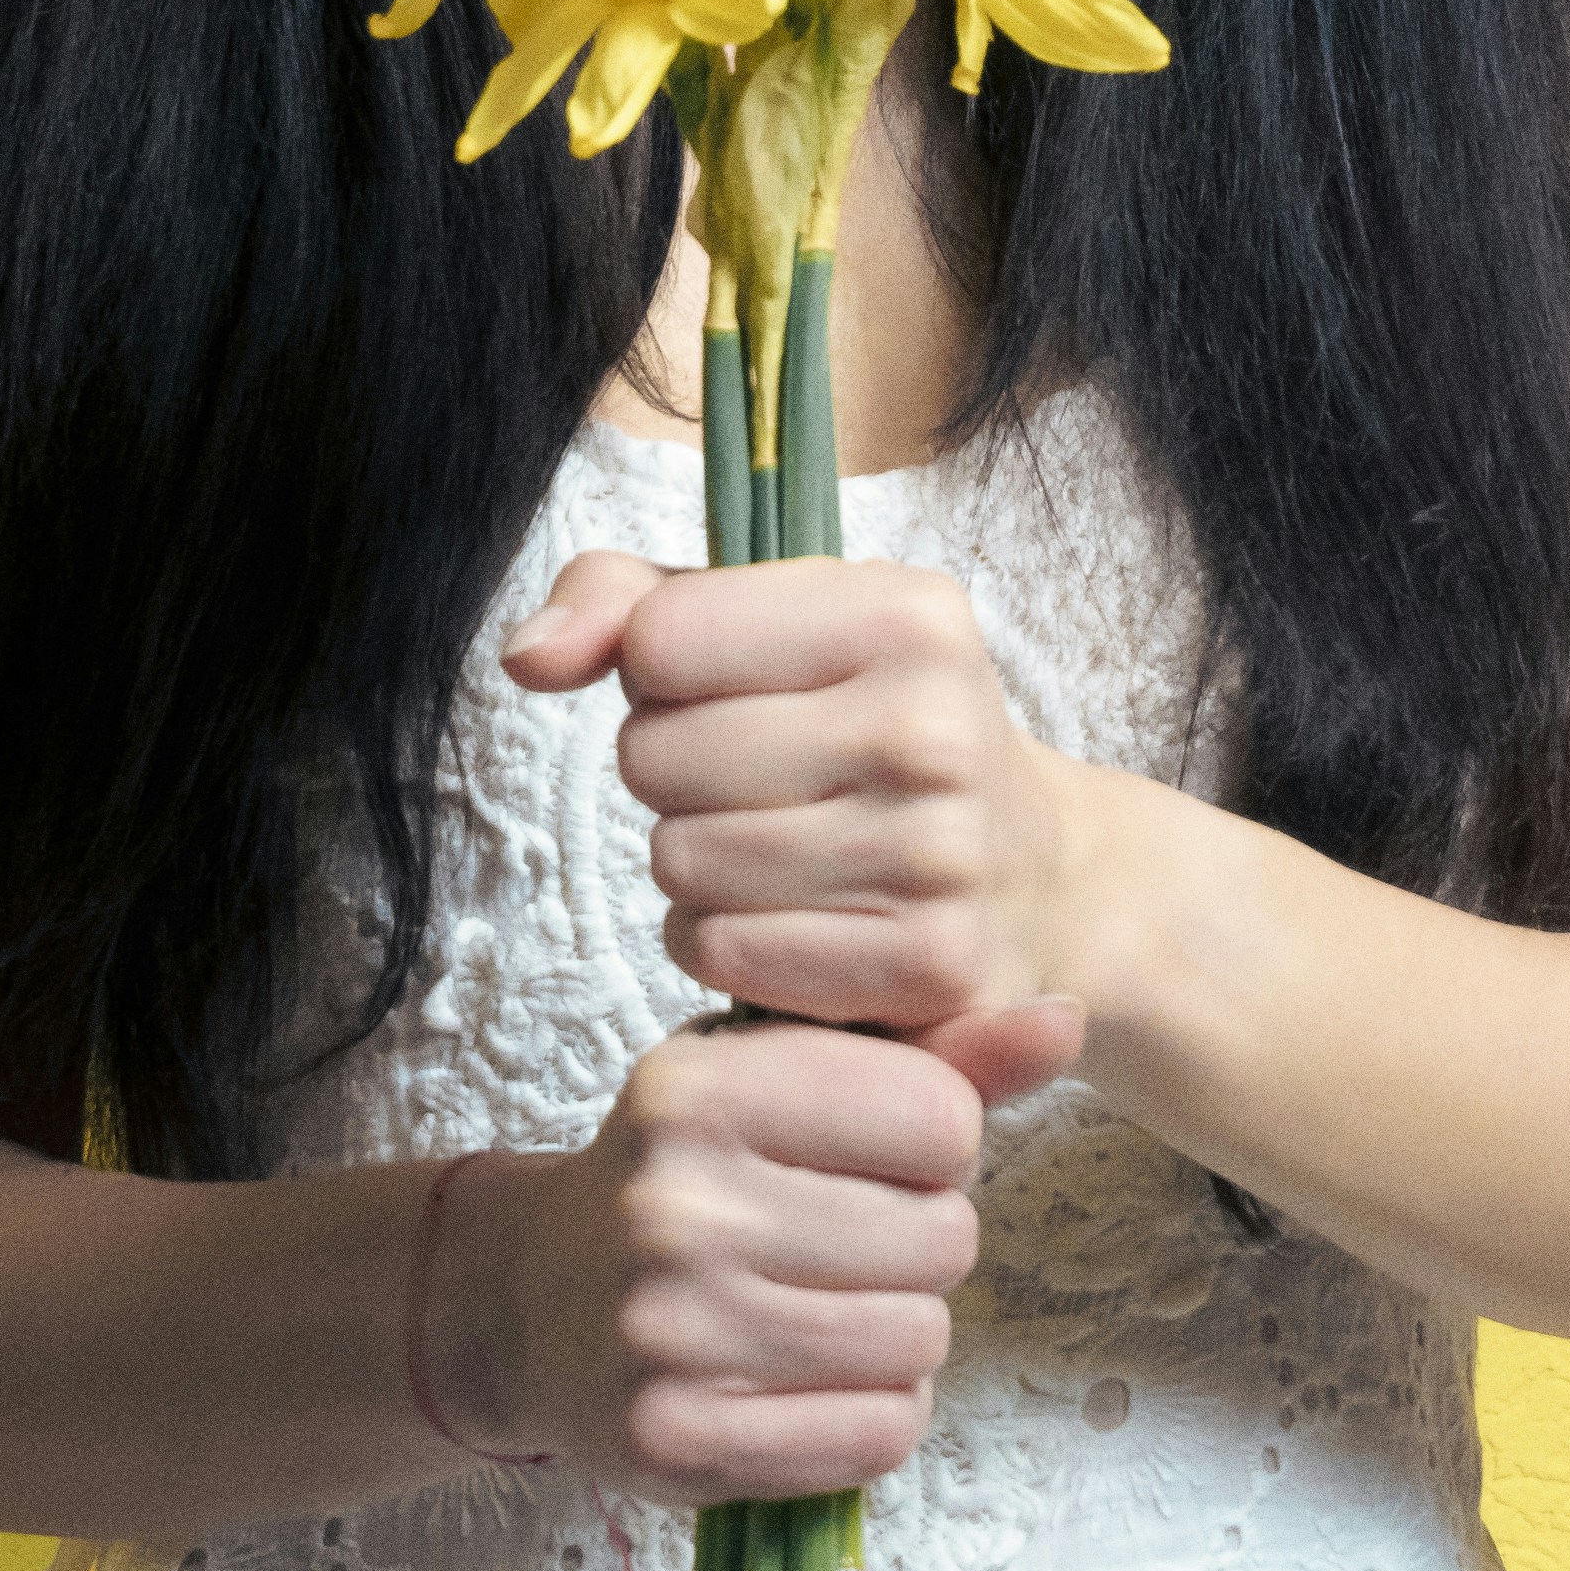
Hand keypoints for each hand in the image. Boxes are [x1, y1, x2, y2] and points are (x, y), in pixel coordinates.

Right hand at [464, 1020, 1038, 1504]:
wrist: (534, 1300)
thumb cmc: (689, 1174)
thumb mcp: (784, 1080)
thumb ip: (933, 1056)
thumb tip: (1065, 1019)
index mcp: (701, 1089)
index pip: (941, 1118)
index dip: (933, 1146)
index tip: (867, 1158)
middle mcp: (676, 1204)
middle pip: (943, 1240)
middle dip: (920, 1245)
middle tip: (842, 1244)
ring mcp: (670, 1330)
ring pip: (918, 1344)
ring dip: (898, 1336)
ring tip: (824, 1309)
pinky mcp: (676, 1439)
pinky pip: (876, 1437)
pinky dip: (867, 1417)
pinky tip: (806, 1382)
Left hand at [506, 551, 1106, 1097]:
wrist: (1041, 875)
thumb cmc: (876, 728)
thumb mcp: (779, 624)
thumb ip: (628, 602)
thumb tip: (528, 658)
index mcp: (904, 612)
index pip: (660, 639)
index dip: (662, 672)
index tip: (734, 689)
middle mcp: (932, 726)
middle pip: (654, 756)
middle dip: (676, 773)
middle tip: (764, 780)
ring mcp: (937, 855)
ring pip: (678, 859)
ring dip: (698, 863)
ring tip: (783, 846)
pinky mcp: (926, 968)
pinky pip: (721, 952)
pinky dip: (729, 941)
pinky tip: (795, 917)